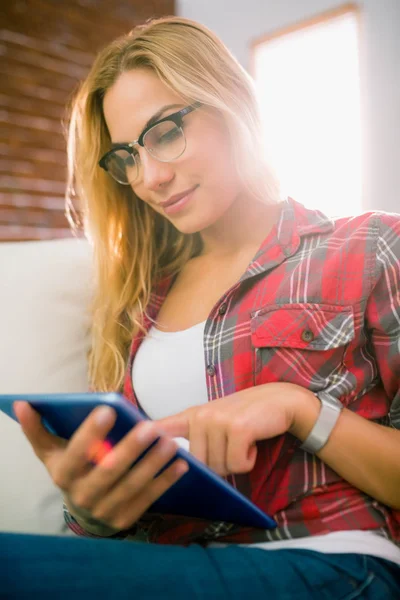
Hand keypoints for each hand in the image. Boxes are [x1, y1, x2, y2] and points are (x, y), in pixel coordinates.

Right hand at [13, 401, 187, 531]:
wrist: (82, 509)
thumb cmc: (70, 468)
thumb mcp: (51, 450)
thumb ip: (37, 428)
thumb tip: (22, 403)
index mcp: (63, 474)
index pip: (76, 452)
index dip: (91, 432)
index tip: (108, 410)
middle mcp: (82, 495)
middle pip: (108, 470)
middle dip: (131, 448)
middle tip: (150, 427)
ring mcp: (104, 510)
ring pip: (132, 485)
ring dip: (153, 463)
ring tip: (170, 442)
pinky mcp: (125, 519)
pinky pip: (148, 498)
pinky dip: (165, 481)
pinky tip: (181, 464)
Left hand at [157, 382, 317, 475]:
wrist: (279, 401)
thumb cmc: (248, 417)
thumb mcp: (216, 421)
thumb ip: (197, 436)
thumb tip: (183, 463)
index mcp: (192, 416)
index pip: (164, 426)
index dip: (145, 435)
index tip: (128, 438)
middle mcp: (200, 416)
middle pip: (201, 464)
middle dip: (220, 463)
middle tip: (234, 444)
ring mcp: (217, 420)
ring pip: (220, 466)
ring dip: (237, 461)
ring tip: (244, 439)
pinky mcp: (236, 428)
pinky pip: (237, 464)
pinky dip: (249, 459)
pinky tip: (253, 440)